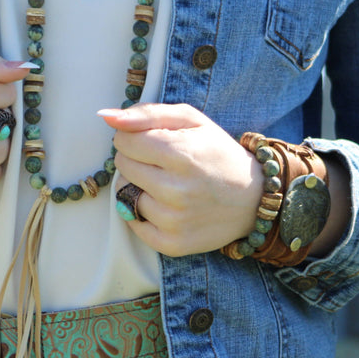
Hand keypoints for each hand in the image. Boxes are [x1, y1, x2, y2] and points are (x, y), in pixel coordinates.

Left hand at [98, 103, 261, 256]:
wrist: (254, 199)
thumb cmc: (217, 152)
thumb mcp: (190, 119)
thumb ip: (145, 113)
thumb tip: (105, 116)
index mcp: (181, 153)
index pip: (123, 140)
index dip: (135, 137)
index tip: (154, 141)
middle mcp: (177, 189)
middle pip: (122, 165)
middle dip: (136, 159)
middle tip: (163, 163)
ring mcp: (174, 220)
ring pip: (125, 194)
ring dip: (139, 186)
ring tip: (166, 183)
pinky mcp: (173, 243)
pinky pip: (132, 223)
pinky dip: (141, 213)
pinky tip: (164, 205)